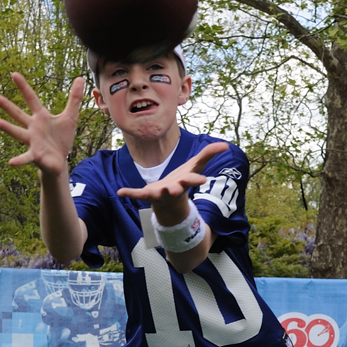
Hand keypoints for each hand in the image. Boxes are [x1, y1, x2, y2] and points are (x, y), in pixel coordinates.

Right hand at [0, 74, 82, 176]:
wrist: (60, 161)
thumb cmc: (61, 139)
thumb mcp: (70, 117)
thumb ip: (74, 99)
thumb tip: (80, 78)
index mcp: (41, 117)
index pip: (31, 99)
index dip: (23, 87)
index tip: (14, 74)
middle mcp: (32, 127)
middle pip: (18, 114)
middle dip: (6, 106)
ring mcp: (32, 141)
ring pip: (17, 133)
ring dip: (6, 127)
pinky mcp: (35, 155)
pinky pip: (26, 157)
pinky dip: (19, 160)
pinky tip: (11, 162)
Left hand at [114, 142, 228, 224]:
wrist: (169, 201)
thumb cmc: (183, 181)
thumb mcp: (194, 167)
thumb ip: (208, 155)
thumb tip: (225, 145)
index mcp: (184, 182)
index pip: (192, 180)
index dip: (196, 179)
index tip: (203, 180)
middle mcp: (173, 189)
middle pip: (176, 189)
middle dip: (176, 188)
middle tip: (176, 188)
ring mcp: (159, 193)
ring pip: (158, 194)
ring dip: (155, 193)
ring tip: (152, 192)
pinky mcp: (146, 195)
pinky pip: (137, 195)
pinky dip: (130, 193)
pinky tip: (120, 191)